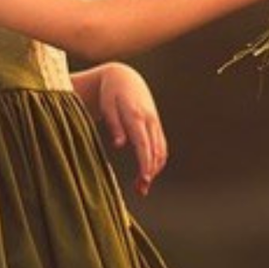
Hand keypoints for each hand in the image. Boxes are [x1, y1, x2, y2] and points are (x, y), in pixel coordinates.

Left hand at [83, 63, 167, 194]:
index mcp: (137, 116)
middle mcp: (150, 120)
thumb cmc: (111, 92)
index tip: (145, 179)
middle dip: (150, 172)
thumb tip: (120, 145)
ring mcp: (155, 123)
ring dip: (154, 169)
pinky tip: (149, 172)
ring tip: (142, 186)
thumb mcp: (107, 106)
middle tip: (141, 190)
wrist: (125, 77)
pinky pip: (161, 146)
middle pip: (155, 151)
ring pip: (161, 150)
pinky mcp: (156, 125)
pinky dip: (157, 161)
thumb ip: (114, 125)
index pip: (144, 144)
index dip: (145, 163)